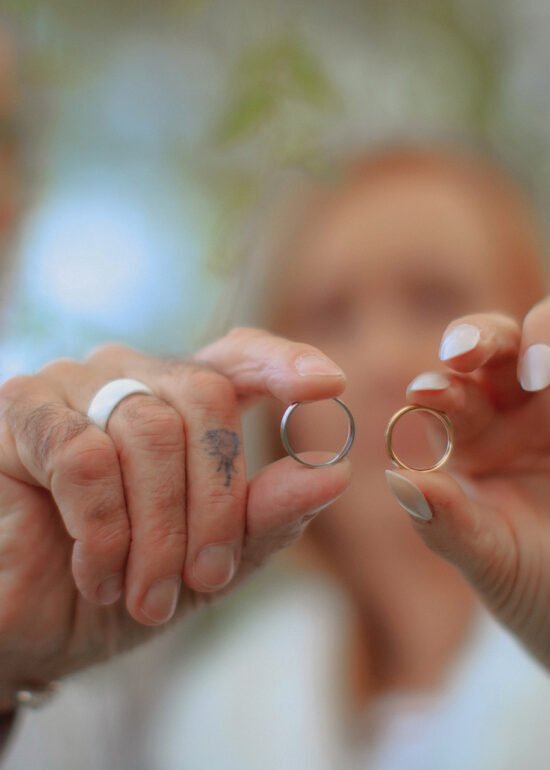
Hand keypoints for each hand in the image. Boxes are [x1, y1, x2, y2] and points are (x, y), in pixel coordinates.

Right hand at [0, 328, 350, 706]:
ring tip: (147, 594)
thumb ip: (264, 516)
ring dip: (159, 529)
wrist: (34, 629)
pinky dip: (102, 529)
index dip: (282, 362)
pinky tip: (95, 572)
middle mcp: (130, 378)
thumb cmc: (124, 585)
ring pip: (149, 430)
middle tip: (205, 577)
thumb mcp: (208, 562)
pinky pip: (84, 456)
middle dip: (217, 501)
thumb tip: (334, 475)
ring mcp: (72, 386)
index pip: (236, 357)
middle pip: (205, 398)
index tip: (328, 386)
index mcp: (179, 402)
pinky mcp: (22, 413)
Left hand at [386, 300, 549, 667]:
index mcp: (471, 439)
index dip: (439, 387)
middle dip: (479, 339)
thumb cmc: (533, 586)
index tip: (425, 394)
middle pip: (495, 348)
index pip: (450, 392)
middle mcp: (515, 412)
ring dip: (538, 339)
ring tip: (536, 373)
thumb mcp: (490, 561)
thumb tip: (398, 480)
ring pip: (544, 338)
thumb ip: (446, 525)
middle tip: (464, 352)